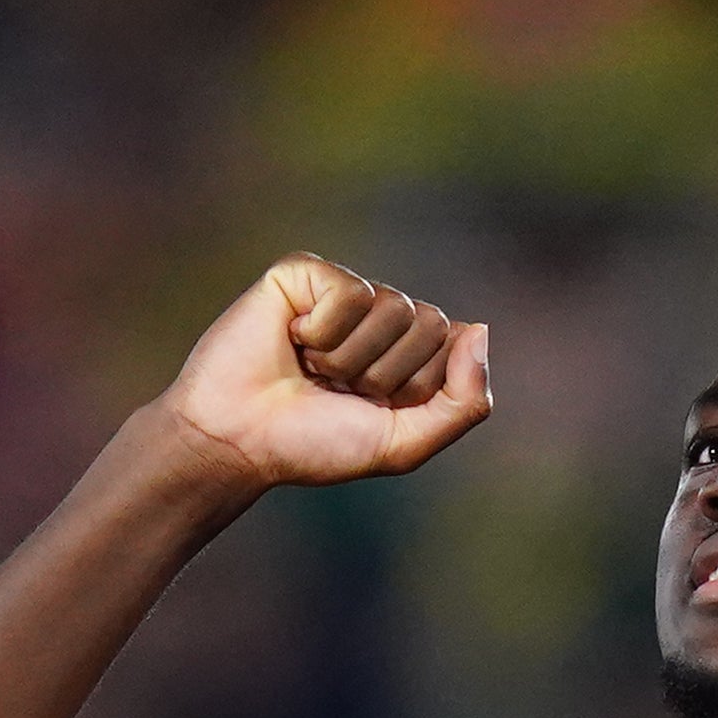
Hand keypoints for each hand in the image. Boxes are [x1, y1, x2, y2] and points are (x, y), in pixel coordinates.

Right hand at [159, 254, 490, 488]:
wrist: (239, 439)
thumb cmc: (315, 444)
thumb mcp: (404, 443)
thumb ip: (463, 401)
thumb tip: (478, 329)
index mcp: (410, 353)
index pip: (454, 346)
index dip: (415, 388)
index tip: (371, 409)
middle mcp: (382, 316)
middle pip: (430, 324)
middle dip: (383, 374)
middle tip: (336, 390)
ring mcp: (344, 291)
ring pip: (393, 308)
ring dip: (349, 358)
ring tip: (311, 368)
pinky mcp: (306, 272)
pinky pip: (350, 294)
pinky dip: (322, 332)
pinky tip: (292, 339)